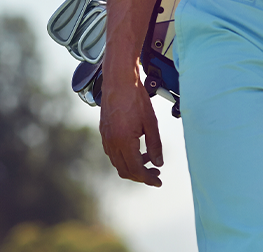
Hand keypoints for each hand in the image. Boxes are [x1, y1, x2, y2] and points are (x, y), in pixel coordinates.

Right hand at [99, 67, 162, 186]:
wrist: (118, 81)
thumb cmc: (136, 99)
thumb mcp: (151, 123)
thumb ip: (155, 145)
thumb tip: (158, 163)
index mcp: (124, 142)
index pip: (136, 169)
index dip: (148, 178)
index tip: (158, 181)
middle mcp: (112, 143)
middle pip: (125, 171)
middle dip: (141, 176)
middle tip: (156, 173)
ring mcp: (106, 138)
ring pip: (118, 163)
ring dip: (133, 166)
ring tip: (149, 159)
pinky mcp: (104, 132)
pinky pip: (112, 153)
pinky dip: (124, 157)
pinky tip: (136, 150)